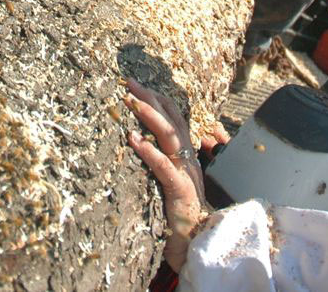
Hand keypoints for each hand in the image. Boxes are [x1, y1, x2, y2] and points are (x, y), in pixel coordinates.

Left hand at [124, 80, 226, 270]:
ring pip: (171, 138)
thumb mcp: (169, 182)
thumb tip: (139, 141)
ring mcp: (187, 174)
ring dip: (150, 117)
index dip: (158, 100)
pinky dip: (149, 152)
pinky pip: (165, 168)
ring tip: (131, 102)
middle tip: (129, 83)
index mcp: (186, 155)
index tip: (136, 86)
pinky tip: (133, 140)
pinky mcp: (181, 192)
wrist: (198, 245)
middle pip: (173, 120)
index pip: (175, 119)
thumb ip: (162, 162)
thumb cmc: (179, 215)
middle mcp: (189, 159)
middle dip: (151, 99)